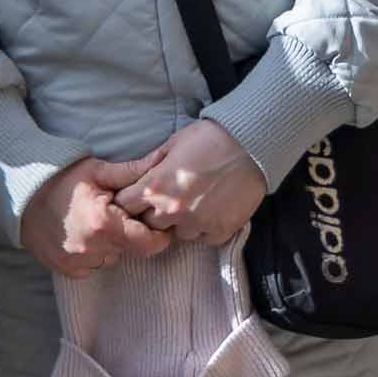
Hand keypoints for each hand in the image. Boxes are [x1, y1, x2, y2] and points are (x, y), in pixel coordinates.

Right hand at [19, 153, 170, 277]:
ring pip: (112, 258)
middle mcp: (91, 249)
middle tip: (120, 213)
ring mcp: (77, 263)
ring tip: (97, 221)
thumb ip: (134, 172)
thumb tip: (164, 162)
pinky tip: (83, 232)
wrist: (21, 194)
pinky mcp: (67, 270)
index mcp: (103, 224)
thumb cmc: (62, 178)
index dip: (158, 235)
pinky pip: (93, 265)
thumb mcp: (98, 171)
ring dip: (112, 244)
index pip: (149, 244)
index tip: (155, 222)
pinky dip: (94, 252)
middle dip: (132, 234)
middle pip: (130, 250)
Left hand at [112, 118, 267, 247]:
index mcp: (155, 187)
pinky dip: (205, 227)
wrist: (251, 145)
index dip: (130, 200)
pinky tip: (213, 208)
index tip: (138, 196)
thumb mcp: (173, 144)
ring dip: (182, 221)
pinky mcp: (220, 232)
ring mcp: (197, 223)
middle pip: (150, 224)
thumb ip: (151, 164)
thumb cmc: (210, 138)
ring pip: (178, 233)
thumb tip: (136, 175)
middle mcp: (173, 210)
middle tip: (170, 197)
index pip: (126, 205)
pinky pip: (203, 237)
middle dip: (155, 213)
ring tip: (195, 201)